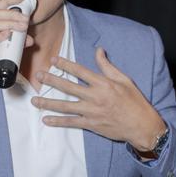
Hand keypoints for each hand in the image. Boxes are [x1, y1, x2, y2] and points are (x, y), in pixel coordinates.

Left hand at [30, 47, 165, 150]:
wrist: (141, 125)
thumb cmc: (135, 101)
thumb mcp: (124, 79)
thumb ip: (108, 66)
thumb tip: (99, 51)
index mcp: (103, 83)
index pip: (80, 71)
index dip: (65, 64)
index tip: (53, 60)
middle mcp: (95, 96)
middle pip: (68, 86)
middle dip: (51, 80)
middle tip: (38, 76)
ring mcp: (92, 112)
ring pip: (65, 106)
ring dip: (48, 103)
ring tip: (34, 100)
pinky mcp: (91, 124)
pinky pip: (71, 122)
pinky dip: (58, 122)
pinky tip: (46, 120)